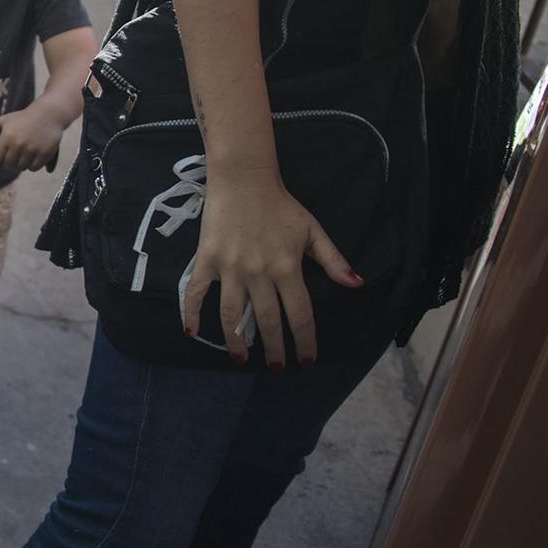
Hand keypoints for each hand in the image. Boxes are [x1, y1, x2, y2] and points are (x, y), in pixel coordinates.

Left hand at [0, 106, 62, 170]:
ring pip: (21, 167)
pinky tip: (32, 157)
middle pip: (8, 165)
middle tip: (12, 158)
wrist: (48, 114)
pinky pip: (33, 168)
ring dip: (20, 164)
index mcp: (7, 137)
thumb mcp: (5, 119)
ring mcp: (32, 150)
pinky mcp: (44, 153)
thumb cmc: (25, 117)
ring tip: (23, 156)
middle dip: (8, 163)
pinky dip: (32, 165)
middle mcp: (18, 144)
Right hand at [179, 172, 363, 368]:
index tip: (305, 360)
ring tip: (241, 360)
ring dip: (236, 341)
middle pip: (266, 321)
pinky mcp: (207, 260)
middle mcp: (258, 274)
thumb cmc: (281, 206)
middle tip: (277, 368)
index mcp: (287, 268)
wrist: (244, 179)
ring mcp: (230, 268)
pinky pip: (196, 291)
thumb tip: (356, 284)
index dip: (304, 341)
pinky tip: (192, 333)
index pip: (299, 315)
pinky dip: (191, 313)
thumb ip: (333, 260)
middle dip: (274, 349)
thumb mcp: (313, 231)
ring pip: (231, 314)